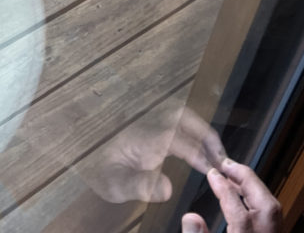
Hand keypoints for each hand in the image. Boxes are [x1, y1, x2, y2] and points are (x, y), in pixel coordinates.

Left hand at [80, 103, 225, 203]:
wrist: (82, 157)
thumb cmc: (100, 172)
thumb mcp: (116, 185)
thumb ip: (141, 185)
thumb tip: (168, 187)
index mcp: (142, 137)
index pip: (178, 140)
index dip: (198, 153)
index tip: (211, 169)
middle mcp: (146, 124)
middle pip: (182, 116)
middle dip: (205, 132)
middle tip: (221, 154)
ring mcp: (147, 122)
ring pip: (179, 115)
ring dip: (199, 130)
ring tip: (214, 152)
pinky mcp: (147, 125)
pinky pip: (173, 121)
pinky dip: (190, 131)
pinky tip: (195, 150)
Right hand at [182, 159, 281, 232]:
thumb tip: (191, 217)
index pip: (239, 213)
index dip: (224, 189)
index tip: (213, 173)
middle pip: (267, 205)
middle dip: (247, 179)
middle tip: (228, 165)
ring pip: (273, 209)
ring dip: (253, 188)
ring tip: (233, 176)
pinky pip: (272, 216)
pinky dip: (259, 201)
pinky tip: (244, 197)